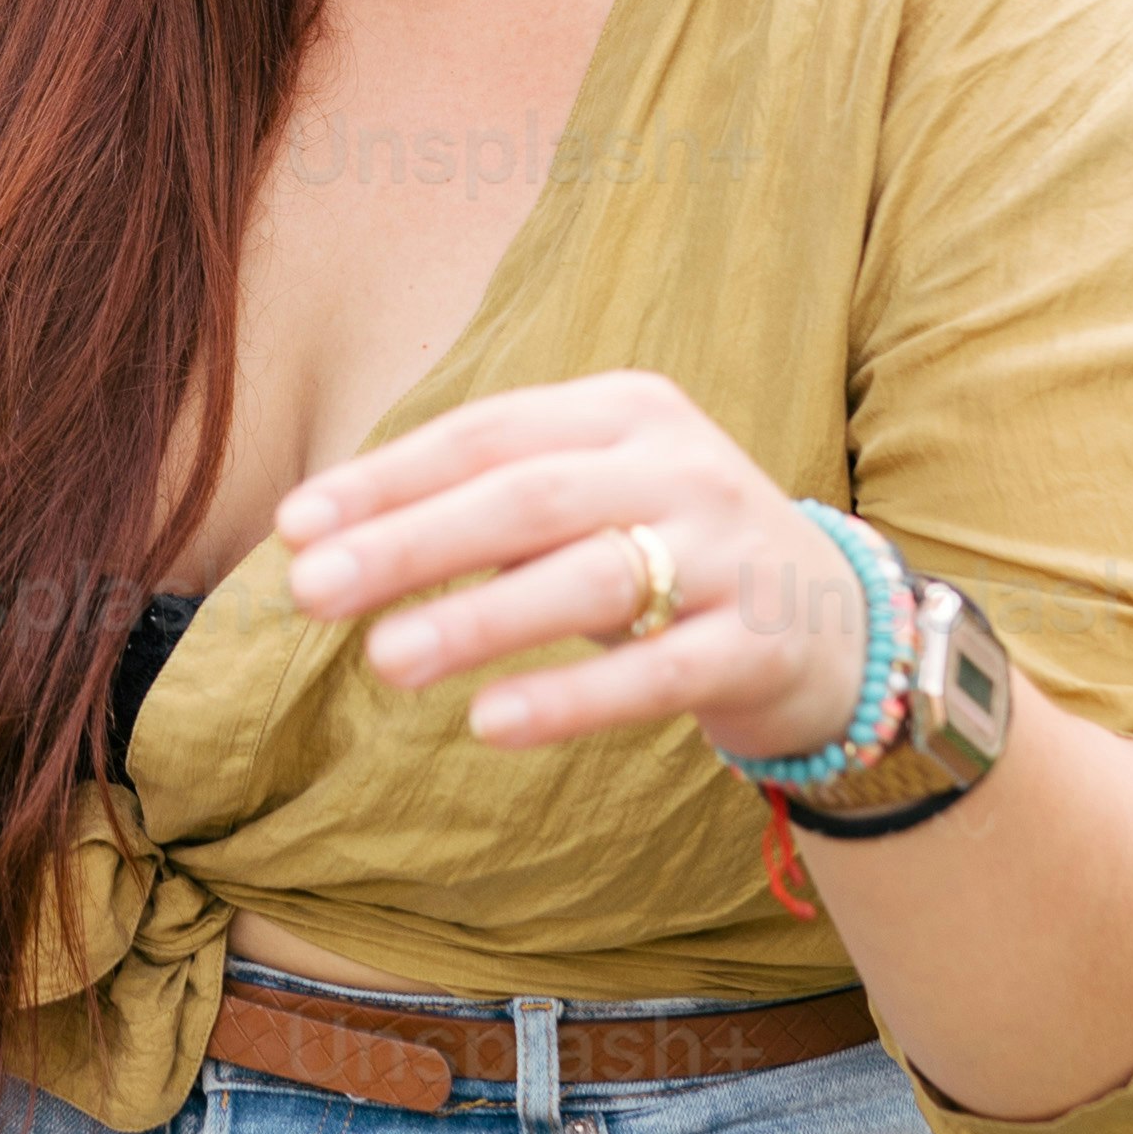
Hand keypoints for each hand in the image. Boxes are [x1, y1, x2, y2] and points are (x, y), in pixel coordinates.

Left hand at [278, 365, 866, 766]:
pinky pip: (657, 673)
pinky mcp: (761, 645)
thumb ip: (487, 506)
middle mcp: (680, 466)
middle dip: (408, 543)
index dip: (386, 479)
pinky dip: (571, 698)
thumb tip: (327, 539)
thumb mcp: (592, 501)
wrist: (838, 625)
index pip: (485, 434)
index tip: (294, 527)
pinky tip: (490, 723)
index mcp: (626, 410)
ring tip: (382, 662)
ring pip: (589, 577)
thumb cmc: (670, 554)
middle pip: (524, 497)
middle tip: (308, 592)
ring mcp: (728, 553)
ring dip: (477, 620)